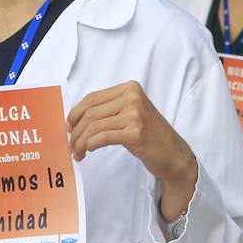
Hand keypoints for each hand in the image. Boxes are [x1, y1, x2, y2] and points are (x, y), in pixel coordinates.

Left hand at [67, 82, 197, 217]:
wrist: (173, 153)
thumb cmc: (149, 135)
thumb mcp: (130, 113)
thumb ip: (108, 109)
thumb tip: (73, 119)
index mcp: (129, 88)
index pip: (92, 98)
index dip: (75, 113)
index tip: (69, 127)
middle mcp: (132, 97)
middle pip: (90, 113)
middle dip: (75, 131)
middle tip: (71, 145)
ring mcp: (135, 115)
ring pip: (94, 127)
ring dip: (80, 142)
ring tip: (78, 153)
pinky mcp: (135, 133)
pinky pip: (102, 138)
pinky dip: (90, 146)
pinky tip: (87, 152)